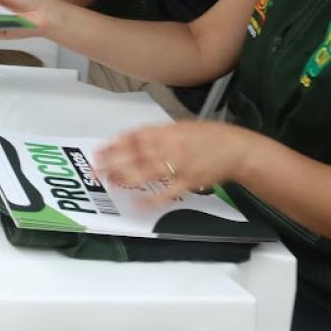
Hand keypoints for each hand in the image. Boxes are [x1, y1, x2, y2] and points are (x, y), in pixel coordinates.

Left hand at [96, 121, 254, 205]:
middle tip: (95, 167)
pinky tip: (138, 203)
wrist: (236, 149)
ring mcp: (180, 164)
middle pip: (136, 154)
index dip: (116, 143)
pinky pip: (168, 192)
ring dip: (127, 177)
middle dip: (114, 160)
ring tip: (110, 182)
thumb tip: (135, 139)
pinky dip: (153, 198)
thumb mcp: (182, 127)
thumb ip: (159, 134)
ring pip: (148, 171)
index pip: (136, 136)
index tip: (100, 149)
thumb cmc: (209, 137)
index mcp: (168, 131)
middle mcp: (171, 146)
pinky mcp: (189, 182)